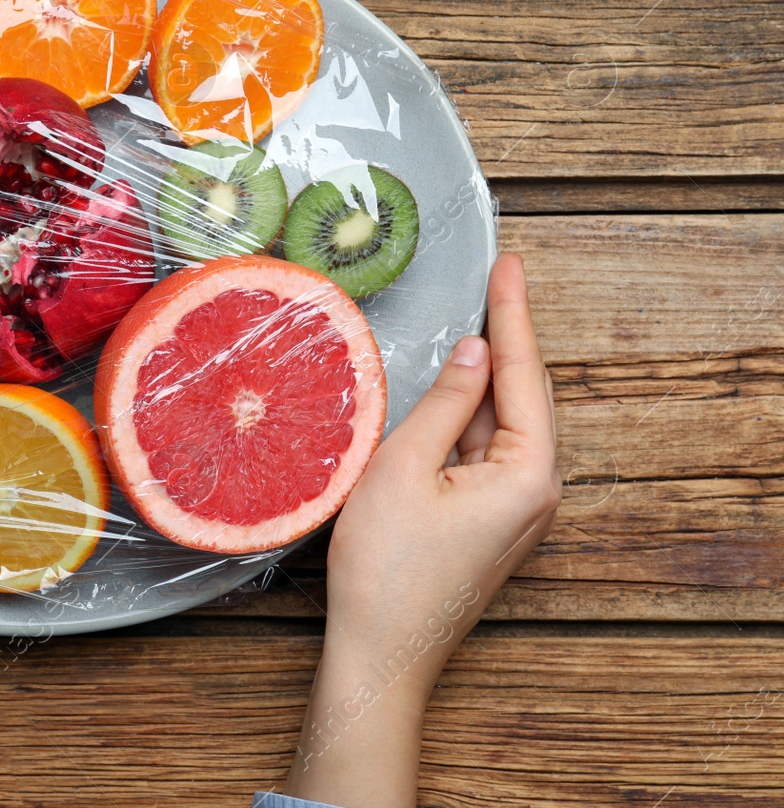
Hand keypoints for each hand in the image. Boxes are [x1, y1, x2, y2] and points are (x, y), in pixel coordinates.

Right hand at [284, 253, 560, 807]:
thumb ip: (445, 402)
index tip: (509, 263)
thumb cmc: (387, 568)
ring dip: (482, 377)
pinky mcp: (488, 522)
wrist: (381, 652)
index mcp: (528, 473)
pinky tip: (447, 390)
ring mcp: (514, 509)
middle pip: (522, 395)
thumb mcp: (405, 466)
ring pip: (499, 423)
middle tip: (496, 277)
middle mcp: (536, 490)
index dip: (513, 312)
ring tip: (471, 319)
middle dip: (506, 336)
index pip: (522, 373)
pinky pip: (482, 452)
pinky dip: (465, 416)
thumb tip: (475, 352)